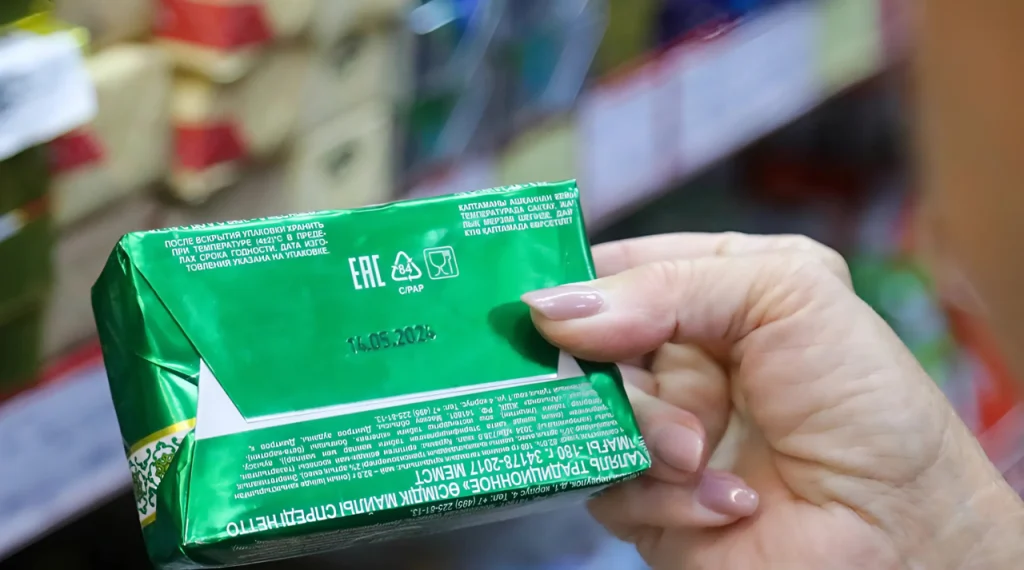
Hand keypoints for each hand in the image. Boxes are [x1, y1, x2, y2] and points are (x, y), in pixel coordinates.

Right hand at [522, 233, 1023, 569]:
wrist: (900, 537)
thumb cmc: (865, 403)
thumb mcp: (788, 295)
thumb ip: (671, 286)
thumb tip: (552, 306)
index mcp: (716, 291)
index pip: (620, 268)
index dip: (576, 277)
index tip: (537, 289)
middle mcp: (683, 358)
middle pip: (588, 345)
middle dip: (611, 365)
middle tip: (637, 378)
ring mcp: (662, 430)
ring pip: (588, 416)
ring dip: (648, 435)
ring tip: (699, 452)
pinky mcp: (650, 501)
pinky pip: (606, 487)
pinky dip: (661, 495)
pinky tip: (724, 498)